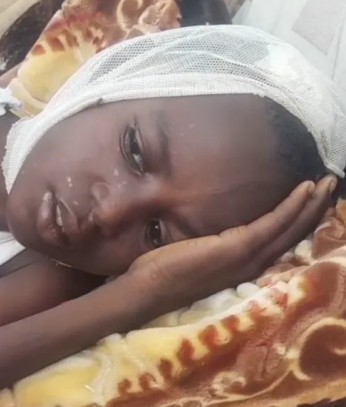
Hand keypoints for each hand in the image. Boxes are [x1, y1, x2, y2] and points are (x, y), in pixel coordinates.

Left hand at [125, 175, 336, 312]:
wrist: (146, 290)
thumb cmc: (162, 273)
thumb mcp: (194, 255)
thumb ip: (212, 244)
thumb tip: (212, 229)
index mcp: (242, 266)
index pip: (278, 242)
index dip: (298, 221)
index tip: (312, 200)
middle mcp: (251, 265)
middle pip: (292, 235)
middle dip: (314, 209)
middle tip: (331, 185)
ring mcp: (246, 258)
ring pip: (289, 228)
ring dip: (310, 204)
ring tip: (327, 183)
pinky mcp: (236, 248)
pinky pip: (271, 224)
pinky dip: (290, 206)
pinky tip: (303, 190)